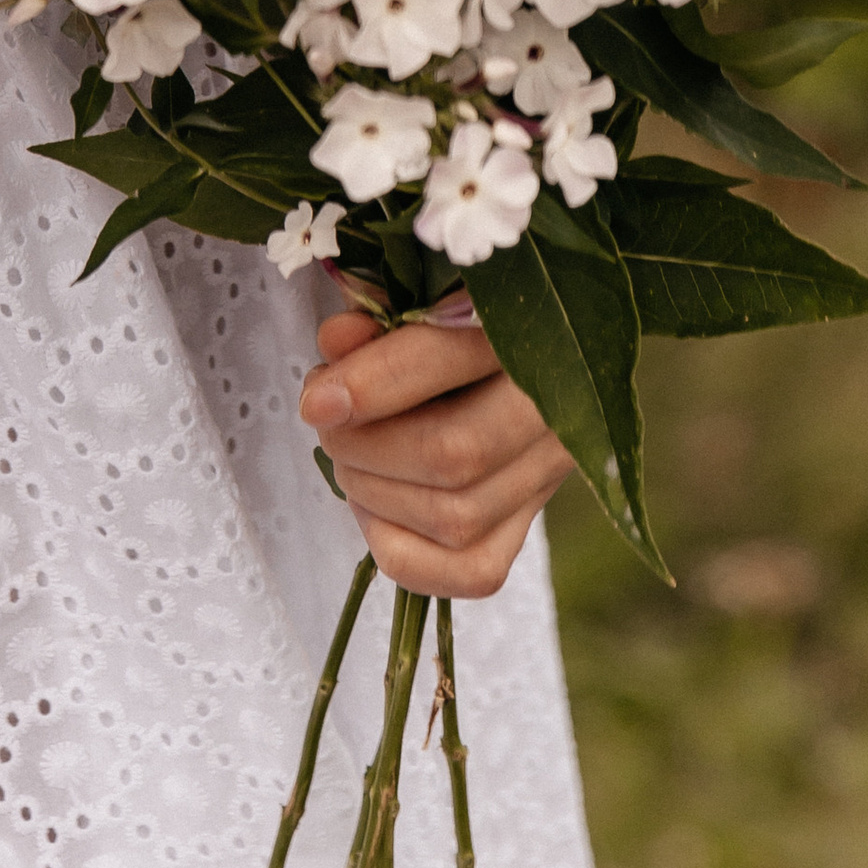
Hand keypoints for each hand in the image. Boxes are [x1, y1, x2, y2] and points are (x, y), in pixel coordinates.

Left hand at [298, 302, 573, 598]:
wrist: (507, 349)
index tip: (315, 403)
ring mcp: (547, 474)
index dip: (370, 386)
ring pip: (457, 519)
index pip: (445, 360)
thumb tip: (336, 343)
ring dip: (375, 497)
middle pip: (454, 456)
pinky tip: (378, 507)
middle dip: (365, 450)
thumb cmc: (444, 312)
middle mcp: (553, 408)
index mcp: (522, 326)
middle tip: (327, 426)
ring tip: (349, 459)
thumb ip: (374, 316)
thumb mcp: (411, 296)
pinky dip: (403, 551)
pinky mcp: (528, 525)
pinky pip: (473, 571)